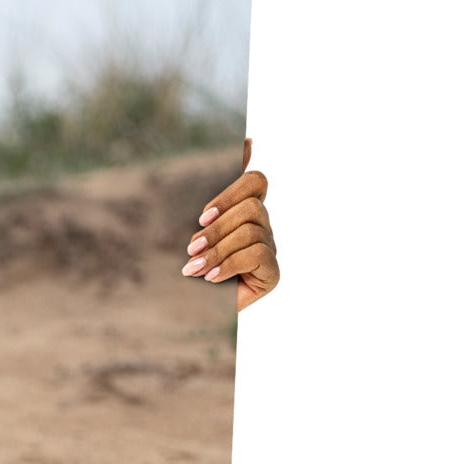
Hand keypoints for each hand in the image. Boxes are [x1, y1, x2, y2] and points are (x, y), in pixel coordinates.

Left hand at [182, 138, 277, 309]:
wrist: (199, 316)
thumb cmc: (196, 273)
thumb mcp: (197, 236)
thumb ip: (212, 205)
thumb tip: (245, 147)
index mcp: (244, 215)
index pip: (256, 182)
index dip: (234, 188)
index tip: (202, 215)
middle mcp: (263, 229)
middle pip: (252, 207)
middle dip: (216, 227)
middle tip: (190, 248)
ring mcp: (270, 250)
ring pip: (251, 231)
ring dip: (216, 250)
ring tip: (192, 269)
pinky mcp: (273, 273)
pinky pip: (256, 254)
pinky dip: (228, 265)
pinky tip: (210, 279)